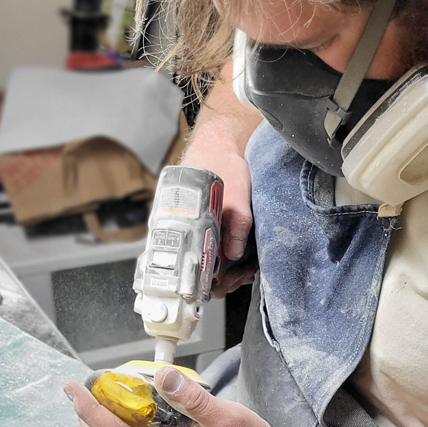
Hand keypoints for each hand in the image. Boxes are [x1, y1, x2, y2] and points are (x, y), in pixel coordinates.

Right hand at [184, 65, 259, 295]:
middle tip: (242, 275)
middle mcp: (184, 233)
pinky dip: (226, 264)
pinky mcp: (203, 232)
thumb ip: (236, 224)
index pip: (188, 270)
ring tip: (244, 270)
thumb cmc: (218, 166)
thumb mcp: (235, 194)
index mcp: (183, 226)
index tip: (230, 281)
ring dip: (226, 274)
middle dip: (222, 280)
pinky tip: (240, 262)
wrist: (217, 145)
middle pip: (197, 273)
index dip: (210, 281)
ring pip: (205, 267)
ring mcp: (193, 234)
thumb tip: (232, 254)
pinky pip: (210, 257)